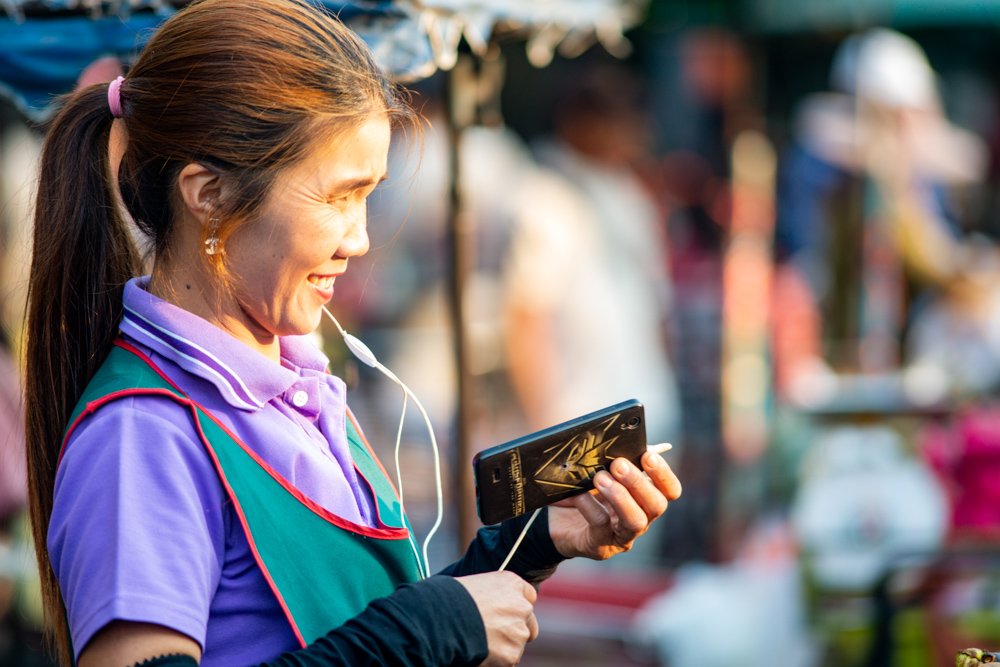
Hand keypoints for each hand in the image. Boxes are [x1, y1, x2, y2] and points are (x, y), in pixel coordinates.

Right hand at [457, 571, 538, 665]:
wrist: (444, 619)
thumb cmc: (451, 599)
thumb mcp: (476, 585)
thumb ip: (493, 596)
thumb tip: (493, 610)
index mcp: (512, 584)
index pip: (528, 596)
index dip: (516, 607)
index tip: (507, 614)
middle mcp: (521, 606)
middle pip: (529, 622)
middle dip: (516, 629)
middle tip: (495, 634)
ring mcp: (519, 631)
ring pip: (517, 644)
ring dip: (504, 646)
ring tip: (480, 642)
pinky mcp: (512, 654)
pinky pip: (508, 660)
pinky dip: (496, 660)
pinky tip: (480, 652)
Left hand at [549, 451, 681, 559]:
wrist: (552, 521)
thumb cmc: (581, 491)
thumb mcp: (599, 472)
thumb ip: (614, 461)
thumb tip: (621, 443)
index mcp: (645, 498)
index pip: (670, 490)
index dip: (663, 474)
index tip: (647, 455)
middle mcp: (641, 519)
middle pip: (657, 505)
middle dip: (638, 482)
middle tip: (618, 464)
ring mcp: (622, 536)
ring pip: (635, 520)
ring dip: (620, 496)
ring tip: (599, 478)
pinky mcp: (601, 546)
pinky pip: (601, 525)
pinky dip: (589, 505)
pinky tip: (578, 493)